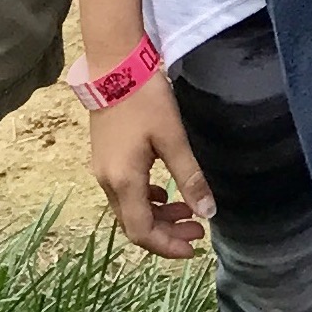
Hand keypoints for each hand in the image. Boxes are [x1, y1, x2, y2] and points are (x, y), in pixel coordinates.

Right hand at [90, 77, 210, 260]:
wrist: (113, 65)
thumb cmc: (146, 99)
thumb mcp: (173, 139)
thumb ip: (190, 177)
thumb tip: (208, 213)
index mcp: (124, 181)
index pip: (143, 232)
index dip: (168, 246)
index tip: (194, 246)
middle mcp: (108, 182)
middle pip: (135, 225)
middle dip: (167, 233)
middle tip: (198, 229)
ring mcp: (103, 170)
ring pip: (130, 209)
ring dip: (158, 216)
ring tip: (188, 209)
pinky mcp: (105, 158)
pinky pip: (125, 192)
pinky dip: (146, 200)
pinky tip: (164, 191)